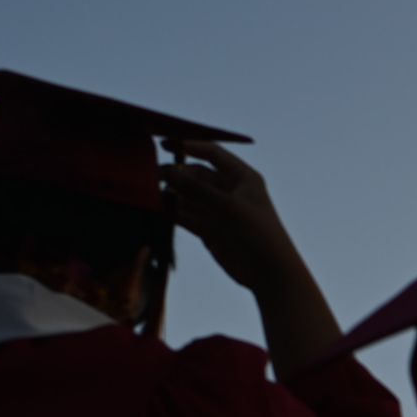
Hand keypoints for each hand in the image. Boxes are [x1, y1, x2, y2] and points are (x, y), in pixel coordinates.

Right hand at [161, 140, 342, 376]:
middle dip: (174, 174)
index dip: (189, 145)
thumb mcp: (227, 206)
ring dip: (169, 193)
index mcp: (242, 177)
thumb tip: (168, 171)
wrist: (269, 272)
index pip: (212, 153)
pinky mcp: (208, 229)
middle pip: (195, 175)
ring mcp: (217, 210)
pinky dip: (170, 212)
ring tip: (147, 191)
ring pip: (187, 195)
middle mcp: (229, 191)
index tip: (164, 144)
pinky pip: (185, 215)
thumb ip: (197, 189)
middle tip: (151, 175)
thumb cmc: (257, 233)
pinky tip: (153, 208)